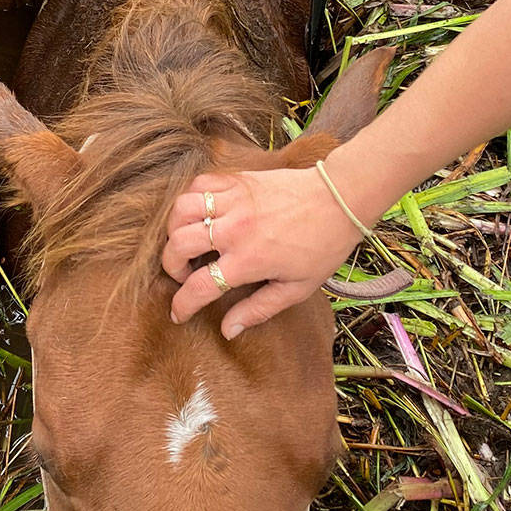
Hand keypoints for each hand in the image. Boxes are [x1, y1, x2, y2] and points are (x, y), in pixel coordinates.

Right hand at [162, 166, 365, 338]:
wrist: (339, 198)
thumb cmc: (322, 246)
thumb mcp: (297, 288)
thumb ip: (258, 309)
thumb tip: (228, 331)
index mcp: (249, 261)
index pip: (199, 286)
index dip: (182, 304)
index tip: (178, 313)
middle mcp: (235, 229)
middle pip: (178, 246)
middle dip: (171, 266)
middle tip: (185, 275)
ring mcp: (234, 201)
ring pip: (180, 210)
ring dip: (174, 229)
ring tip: (186, 241)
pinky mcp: (237, 180)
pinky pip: (199, 185)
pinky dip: (191, 199)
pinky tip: (200, 213)